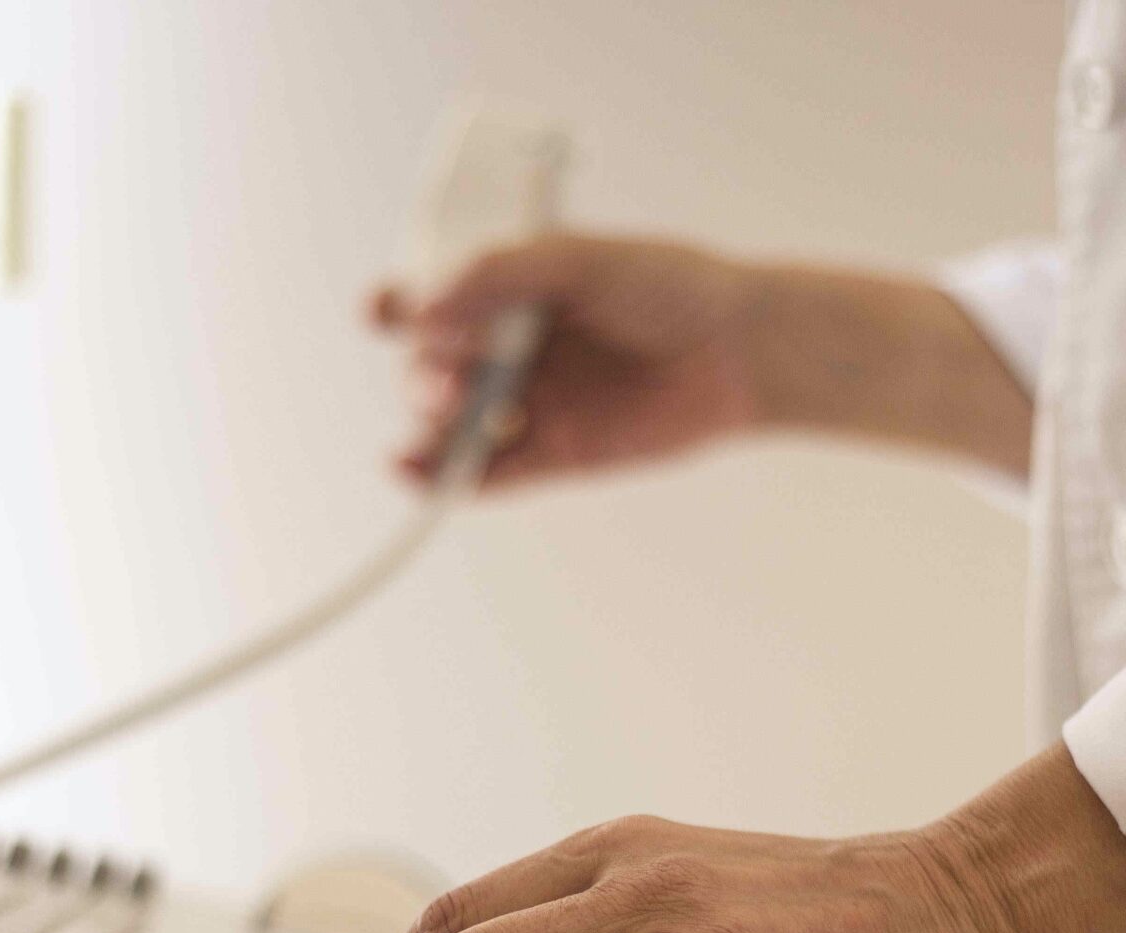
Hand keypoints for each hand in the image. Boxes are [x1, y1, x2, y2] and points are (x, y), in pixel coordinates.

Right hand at [371, 235, 766, 488]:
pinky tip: (421, 477)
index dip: (398, 305)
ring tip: (460, 414)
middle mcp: (507, 346)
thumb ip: (501, 273)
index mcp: (506, 289)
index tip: (386, 310)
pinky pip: (486, 476)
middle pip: (427, 366)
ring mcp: (526, 403)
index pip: (428, 297)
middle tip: (456, 374)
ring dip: (432, 425)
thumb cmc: (671, 287)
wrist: (739, 350)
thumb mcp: (581, 258)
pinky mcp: (552, 455)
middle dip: (423, 371)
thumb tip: (424, 308)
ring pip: (448, 425)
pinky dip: (447, 481)